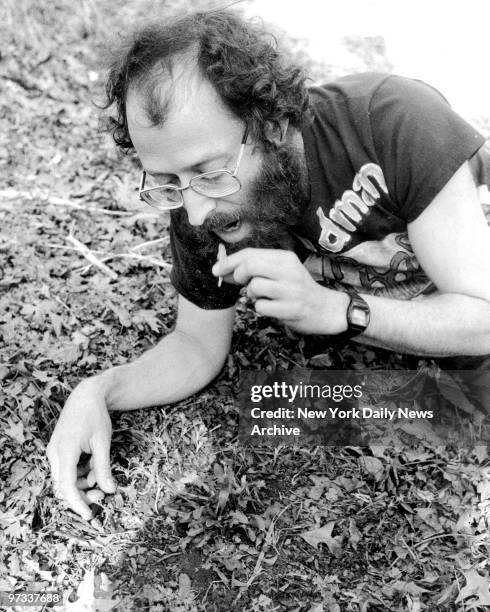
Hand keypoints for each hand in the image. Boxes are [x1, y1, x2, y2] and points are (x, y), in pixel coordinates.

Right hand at [46, 377, 115, 519]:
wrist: (86, 396)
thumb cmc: (95, 417)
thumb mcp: (103, 443)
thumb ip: (103, 468)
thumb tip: (110, 491)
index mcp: (65, 451)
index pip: (66, 486)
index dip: (77, 503)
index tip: (90, 515)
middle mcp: (55, 453)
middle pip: (64, 486)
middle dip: (83, 494)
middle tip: (103, 495)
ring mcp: (55, 452)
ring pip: (65, 479)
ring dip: (82, 484)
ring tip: (101, 478)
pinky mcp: (58, 451)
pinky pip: (67, 470)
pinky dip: (80, 474)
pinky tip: (94, 468)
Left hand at [212, 248, 349, 334]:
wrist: (325, 309)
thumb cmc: (296, 290)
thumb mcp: (281, 272)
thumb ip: (256, 268)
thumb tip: (222, 270)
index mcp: (285, 258)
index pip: (250, 254)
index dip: (229, 262)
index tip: (216, 270)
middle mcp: (289, 270)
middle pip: (250, 266)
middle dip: (237, 275)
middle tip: (239, 283)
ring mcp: (291, 290)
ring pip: (254, 287)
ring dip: (252, 295)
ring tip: (262, 297)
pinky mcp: (292, 308)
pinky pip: (261, 307)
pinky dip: (260, 309)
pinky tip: (272, 308)